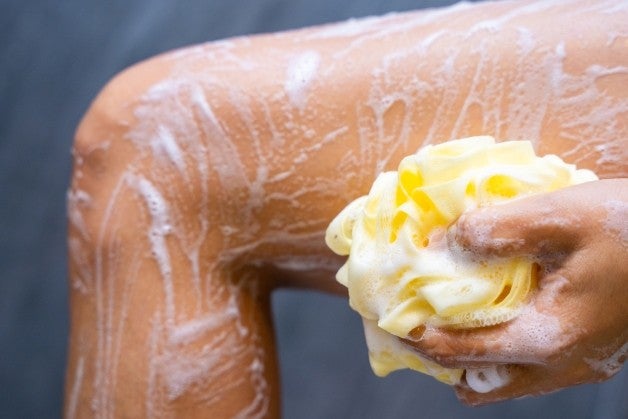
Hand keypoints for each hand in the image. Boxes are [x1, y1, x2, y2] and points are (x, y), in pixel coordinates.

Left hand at [403, 178, 627, 404]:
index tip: (390, 320)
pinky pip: (530, 368)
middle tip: (413, 324)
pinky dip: (499, 350)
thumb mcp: (562, 217)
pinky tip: (492, 315)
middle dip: (440, 356)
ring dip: (470, 357)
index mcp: (548, 339)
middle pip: (479, 381)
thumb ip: (499, 229)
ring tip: (446, 322)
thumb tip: (448, 239)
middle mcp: (562, 366)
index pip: (462, 352)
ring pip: (506, 381)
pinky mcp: (591, 354)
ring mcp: (579, 365)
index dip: (419, 338)